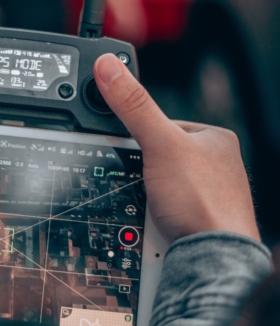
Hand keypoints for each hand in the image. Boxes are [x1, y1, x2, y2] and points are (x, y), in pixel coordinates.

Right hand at [94, 54, 259, 243]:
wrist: (215, 258)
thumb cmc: (204, 201)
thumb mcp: (160, 144)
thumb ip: (134, 105)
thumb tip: (109, 67)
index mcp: (215, 139)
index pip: (162, 125)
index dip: (139, 136)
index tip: (128, 149)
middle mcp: (215, 166)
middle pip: (155, 159)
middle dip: (141, 172)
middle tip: (138, 182)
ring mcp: (206, 195)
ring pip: (156, 188)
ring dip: (144, 198)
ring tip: (149, 206)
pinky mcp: (197, 220)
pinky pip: (161, 212)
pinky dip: (151, 218)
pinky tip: (154, 223)